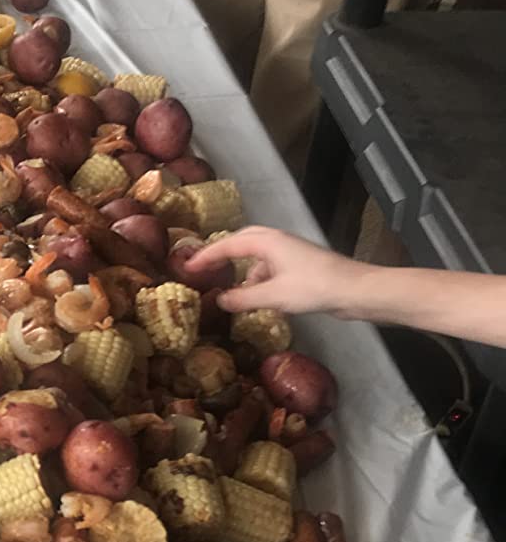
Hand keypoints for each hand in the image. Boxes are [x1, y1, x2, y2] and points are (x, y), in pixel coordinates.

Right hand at [184, 226, 369, 315]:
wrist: (355, 290)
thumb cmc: (314, 287)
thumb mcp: (273, 296)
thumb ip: (243, 297)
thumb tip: (220, 300)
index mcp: (268, 242)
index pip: (228, 245)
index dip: (206, 255)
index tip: (186, 266)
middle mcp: (277, 242)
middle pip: (242, 241)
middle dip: (222, 253)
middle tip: (204, 267)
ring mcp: (290, 253)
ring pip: (257, 255)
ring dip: (242, 269)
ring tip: (228, 287)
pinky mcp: (300, 266)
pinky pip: (269, 268)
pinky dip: (257, 279)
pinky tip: (256, 297)